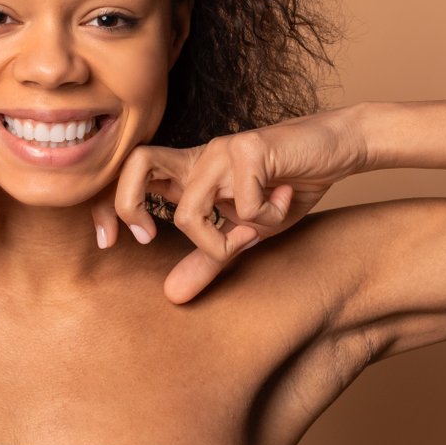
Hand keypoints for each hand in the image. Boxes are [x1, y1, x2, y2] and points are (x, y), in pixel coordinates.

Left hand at [93, 110, 363, 303]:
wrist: (337, 148)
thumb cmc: (288, 187)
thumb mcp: (246, 233)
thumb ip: (209, 259)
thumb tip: (172, 296)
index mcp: (190, 173)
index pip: (130, 176)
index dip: (108, 207)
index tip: (109, 243)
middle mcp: (200, 157)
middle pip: (135, 163)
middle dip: (126, 205)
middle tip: (148, 237)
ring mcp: (223, 150)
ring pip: (189, 208)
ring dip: (219, 240)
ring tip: (253, 232)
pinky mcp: (251, 147)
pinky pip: (243, 203)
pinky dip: (267, 215)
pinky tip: (286, 197)